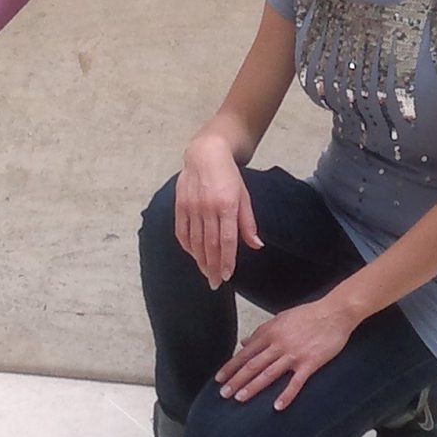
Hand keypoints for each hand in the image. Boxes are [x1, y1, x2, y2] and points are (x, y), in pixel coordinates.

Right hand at [175, 142, 258, 287]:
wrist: (206, 154)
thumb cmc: (229, 176)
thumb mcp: (244, 196)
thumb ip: (248, 222)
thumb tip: (256, 245)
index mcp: (227, 205)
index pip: (227, 240)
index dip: (226, 260)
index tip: (226, 276)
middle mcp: (208, 207)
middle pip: (210, 245)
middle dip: (212, 267)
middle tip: (214, 283)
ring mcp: (191, 206)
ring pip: (195, 241)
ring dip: (200, 260)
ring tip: (205, 273)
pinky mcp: (180, 205)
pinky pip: (182, 232)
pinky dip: (187, 246)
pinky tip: (193, 255)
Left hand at [216, 298, 356, 408]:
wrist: (335, 312)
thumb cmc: (309, 314)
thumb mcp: (281, 318)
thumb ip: (262, 331)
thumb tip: (244, 342)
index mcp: (272, 332)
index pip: (246, 352)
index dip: (232, 366)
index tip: (220, 378)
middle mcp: (279, 344)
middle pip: (253, 365)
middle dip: (237, 380)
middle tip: (223, 394)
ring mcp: (295, 354)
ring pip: (269, 373)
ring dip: (253, 387)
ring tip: (240, 398)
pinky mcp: (310, 362)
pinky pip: (296, 382)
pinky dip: (287, 395)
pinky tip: (277, 406)